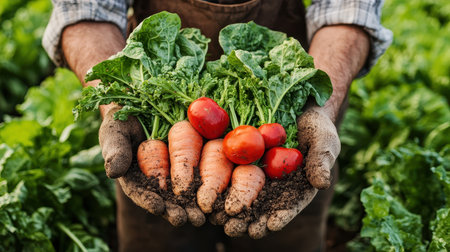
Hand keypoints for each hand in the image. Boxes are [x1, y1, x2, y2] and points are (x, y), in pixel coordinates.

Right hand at [99, 105, 205, 226]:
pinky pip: (202, 175)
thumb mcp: (115, 131)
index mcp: (135, 177)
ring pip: (186, 193)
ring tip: (202, 216)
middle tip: (186, 219)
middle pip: (166, 199)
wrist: (144, 104)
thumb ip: (115, 150)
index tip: (157, 207)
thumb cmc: (123, 120)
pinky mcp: (194, 162)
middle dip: (176, 210)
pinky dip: (209, 188)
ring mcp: (176, 173)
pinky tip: (218, 199)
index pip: (140, 192)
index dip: (148, 200)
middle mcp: (156, 180)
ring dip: (194, 206)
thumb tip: (114, 172)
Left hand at [216, 106, 339, 237]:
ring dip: (229, 209)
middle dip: (247, 220)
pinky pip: (228, 172)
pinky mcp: (239, 159)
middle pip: (259, 207)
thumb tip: (322, 183)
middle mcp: (273, 185)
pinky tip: (208, 196)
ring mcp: (255, 173)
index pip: (287, 207)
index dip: (279, 217)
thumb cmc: (316, 126)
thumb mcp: (323, 140)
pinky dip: (219, 184)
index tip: (270, 225)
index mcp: (295, 188)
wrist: (298, 106)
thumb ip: (321, 160)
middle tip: (235, 229)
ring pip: (241, 195)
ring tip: (219, 220)